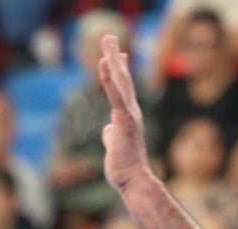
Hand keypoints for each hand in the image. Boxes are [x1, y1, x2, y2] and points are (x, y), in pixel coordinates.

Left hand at [97, 34, 152, 194]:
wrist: (134, 181)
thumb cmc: (125, 168)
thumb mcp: (114, 147)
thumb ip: (111, 135)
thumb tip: (107, 130)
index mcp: (128, 117)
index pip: (123, 90)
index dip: (119, 71)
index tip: (119, 55)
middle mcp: (132, 112)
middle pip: (123, 78)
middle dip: (115, 56)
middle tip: (109, 37)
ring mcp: (130, 115)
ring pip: (120, 81)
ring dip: (113, 59)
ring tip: (106, 40)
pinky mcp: (125, 121)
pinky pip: (116, 95)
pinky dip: (109, 78)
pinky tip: (104, 63)